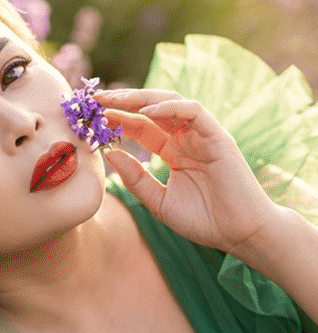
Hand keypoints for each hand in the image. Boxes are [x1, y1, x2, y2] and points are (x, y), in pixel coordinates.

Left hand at [95, 88, 279, 254]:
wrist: (239, 234)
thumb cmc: (204, 221)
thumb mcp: (159, 202)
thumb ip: (136, 179)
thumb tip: (109, 154)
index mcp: (173, 152)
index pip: (142, 127)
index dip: (119, 119)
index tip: (92, 116)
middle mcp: (186, 139)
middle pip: (152, 109)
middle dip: (124, 101)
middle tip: (96, 98)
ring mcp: (202, 135)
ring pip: (170, 102)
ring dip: (141, 98)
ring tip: (114, 100)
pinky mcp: (218, 136)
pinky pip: (193, 111)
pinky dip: (169, 108)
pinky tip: (145, 114)